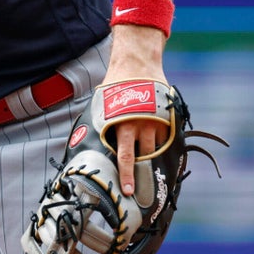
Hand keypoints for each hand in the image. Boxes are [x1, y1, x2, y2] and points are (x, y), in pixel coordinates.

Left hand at [103, 24, 168, 194]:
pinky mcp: (166, 118)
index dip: (127, 175)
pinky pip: (165, 138)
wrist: (137, 63)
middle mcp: (140, 126)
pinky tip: (157, 147)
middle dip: (142, 173)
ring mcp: (156, 122)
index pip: (125, 157)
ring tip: (147, 167)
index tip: (128, 190)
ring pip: (155, 149)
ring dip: (151, 158)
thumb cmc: (116, 84)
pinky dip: (161, 144)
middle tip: (139, 189)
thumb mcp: (103, 103)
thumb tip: (86, 137)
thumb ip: (102, 121)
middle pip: (143, 157)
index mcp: (122, 124)